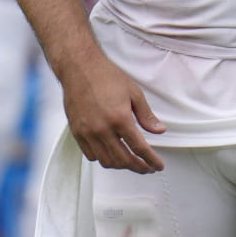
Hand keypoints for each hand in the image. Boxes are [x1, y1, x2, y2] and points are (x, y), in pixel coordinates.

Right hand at [59, 53, 166, 172]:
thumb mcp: (134, 93)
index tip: (158, 166)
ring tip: (131, 162)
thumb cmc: (106, 77)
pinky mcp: (77, 133)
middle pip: (123, 159)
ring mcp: (87, 133)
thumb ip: (146, 116)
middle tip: (147, 168)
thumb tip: (159, 130)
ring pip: (106, 161)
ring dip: (121, 165)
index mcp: (120, 118)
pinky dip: (103, 159)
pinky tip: (111, 154)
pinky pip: (91, 155)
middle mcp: (102, 129)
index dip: (151, 160)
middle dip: (138, 167)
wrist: (80, 69)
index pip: (139, 148)